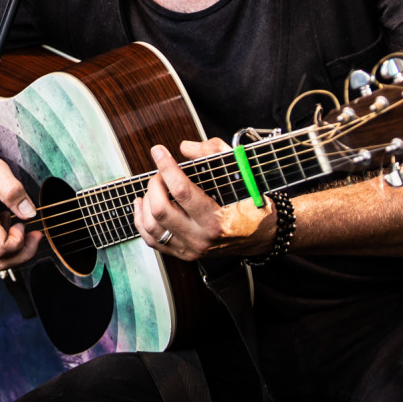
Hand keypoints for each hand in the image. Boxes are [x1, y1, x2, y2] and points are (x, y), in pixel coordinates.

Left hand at [132, 138, 270, 260]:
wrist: (261, 235)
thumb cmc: (251, 201)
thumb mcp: (240, 171)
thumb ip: (213, 153)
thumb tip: (184, 148)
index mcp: (217, 219)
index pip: (182, 191)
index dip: (166, 167)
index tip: (158, 151)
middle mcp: (202, 237)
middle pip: (161, 209)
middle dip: (155, 184)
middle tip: (161, 173)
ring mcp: (191, 248)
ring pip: (152, 225)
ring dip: (146, 200)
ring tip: (154, 186)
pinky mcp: (183, 253)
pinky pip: (152, 240)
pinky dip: (141, 219)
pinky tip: (143, 203)